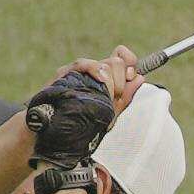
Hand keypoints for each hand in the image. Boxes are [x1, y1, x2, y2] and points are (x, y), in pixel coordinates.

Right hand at [24, 51, 133, 185]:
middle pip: (116, 61)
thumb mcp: (108, 113)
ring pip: (104, 63)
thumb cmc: (81, 124)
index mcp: (105, 77)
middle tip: (114, 97)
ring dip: (111, 80)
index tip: (132, 76)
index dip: (130, 62)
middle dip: (121, 80)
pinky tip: (100, 79)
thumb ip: (124, 97)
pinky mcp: (63, 74)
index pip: (122, 57)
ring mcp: (78, 71)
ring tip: (106, 96)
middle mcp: (93, 71)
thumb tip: (140, 78)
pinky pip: (82, 64)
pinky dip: (95, 69)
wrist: (54, 136)